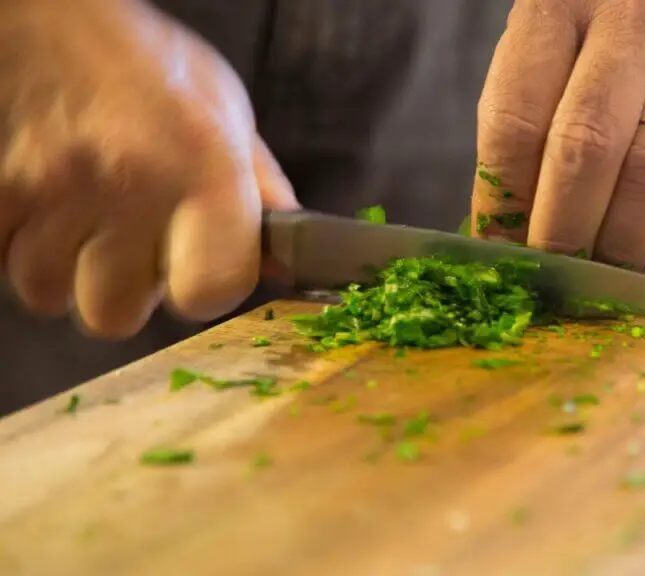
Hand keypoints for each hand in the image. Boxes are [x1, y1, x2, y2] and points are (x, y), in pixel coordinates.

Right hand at [0, 0, 296, 337]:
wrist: (55, 17)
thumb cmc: (150, 66)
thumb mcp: (226, 116)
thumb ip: (260, 194)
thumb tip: (286, 262)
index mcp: (204, 169)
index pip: (211, 291)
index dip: (207, 290)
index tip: (201, 268)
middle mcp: (130, 183)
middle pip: (116, 314)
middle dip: (125, 290)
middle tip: (134, 241)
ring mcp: (53, 188)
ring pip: (50, 293)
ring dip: (67, 269)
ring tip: (87, 217)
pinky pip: (2, 262)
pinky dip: (22, 245)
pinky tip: (50, 207)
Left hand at [472, 0, 644, 272]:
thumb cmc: (624, 5)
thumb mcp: (565, 26)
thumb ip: (539, 105)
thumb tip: (514, 218)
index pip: (517, 118)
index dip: (504, 200)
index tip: (501, 250)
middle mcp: (633, 13)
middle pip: (586, 148)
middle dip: (563, 231)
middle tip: (553, 276)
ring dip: (623, 241)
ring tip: (604, 276)